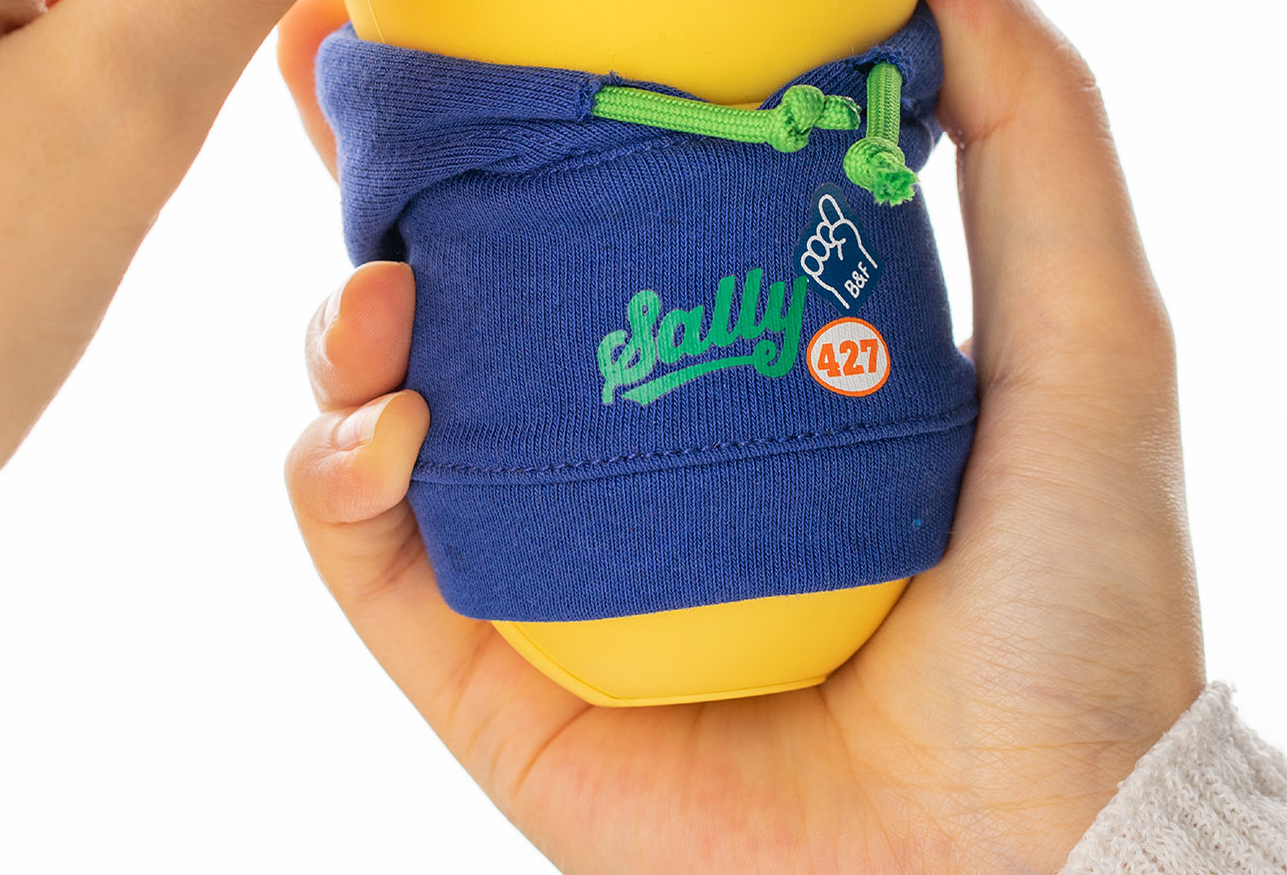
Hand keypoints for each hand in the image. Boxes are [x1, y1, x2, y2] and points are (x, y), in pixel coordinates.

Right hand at [282, 0, 1204, 870]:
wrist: (1026, 844)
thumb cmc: (1069, 611)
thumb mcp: (1080, 341)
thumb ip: (1029, 150)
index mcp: (718, 373)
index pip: (580, 228)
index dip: (503, 125)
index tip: (438, 31)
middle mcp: (614, 461)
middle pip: (457, 304)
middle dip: (372, 193)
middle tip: (323, 86)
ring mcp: (542, 569)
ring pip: (382, 419)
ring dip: (340, 333)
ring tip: (377, 291)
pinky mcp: (489, 681)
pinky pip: (368, 559)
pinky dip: (339, 480)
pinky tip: (389, 426)